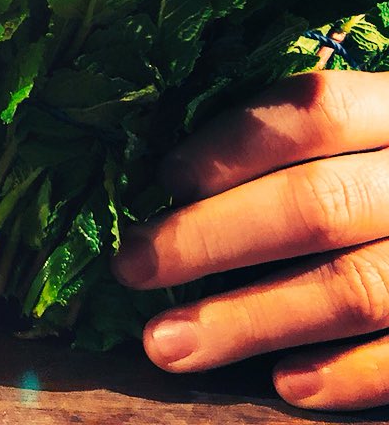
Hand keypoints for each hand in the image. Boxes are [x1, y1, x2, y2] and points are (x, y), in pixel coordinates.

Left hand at [111, 69, 388, 411]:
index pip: (315, 110)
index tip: (165, 179)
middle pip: (318, 205)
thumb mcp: (355, 135)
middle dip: (211, 237)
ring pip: (355, 288)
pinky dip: (348, 373)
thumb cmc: (375, 171)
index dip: (234, 144)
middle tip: (131, 266)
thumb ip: (288, 145)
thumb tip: (169, 182)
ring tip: (166, 344)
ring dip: (250, 319)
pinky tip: (285, 384)